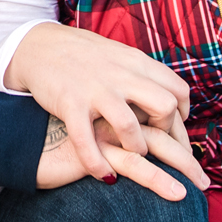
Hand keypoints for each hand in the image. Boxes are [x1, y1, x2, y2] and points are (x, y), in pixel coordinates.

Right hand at [6, 24, 201, 186]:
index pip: (178, 89)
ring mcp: (95, 90)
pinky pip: (86, 141)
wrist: (39, 46)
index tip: (176, 128)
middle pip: (164, 106)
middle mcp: (120, 75)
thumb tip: (172, 95)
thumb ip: (144, 75)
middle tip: (156, 141)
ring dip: (137, 148)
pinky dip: (97, 163)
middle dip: (166, 131)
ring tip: (133, 157)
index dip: (183, 114)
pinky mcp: (70, 104)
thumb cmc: (84, 56)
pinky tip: (104, 174)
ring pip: (129, 126)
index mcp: (136, 62)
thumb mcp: (121, 56)